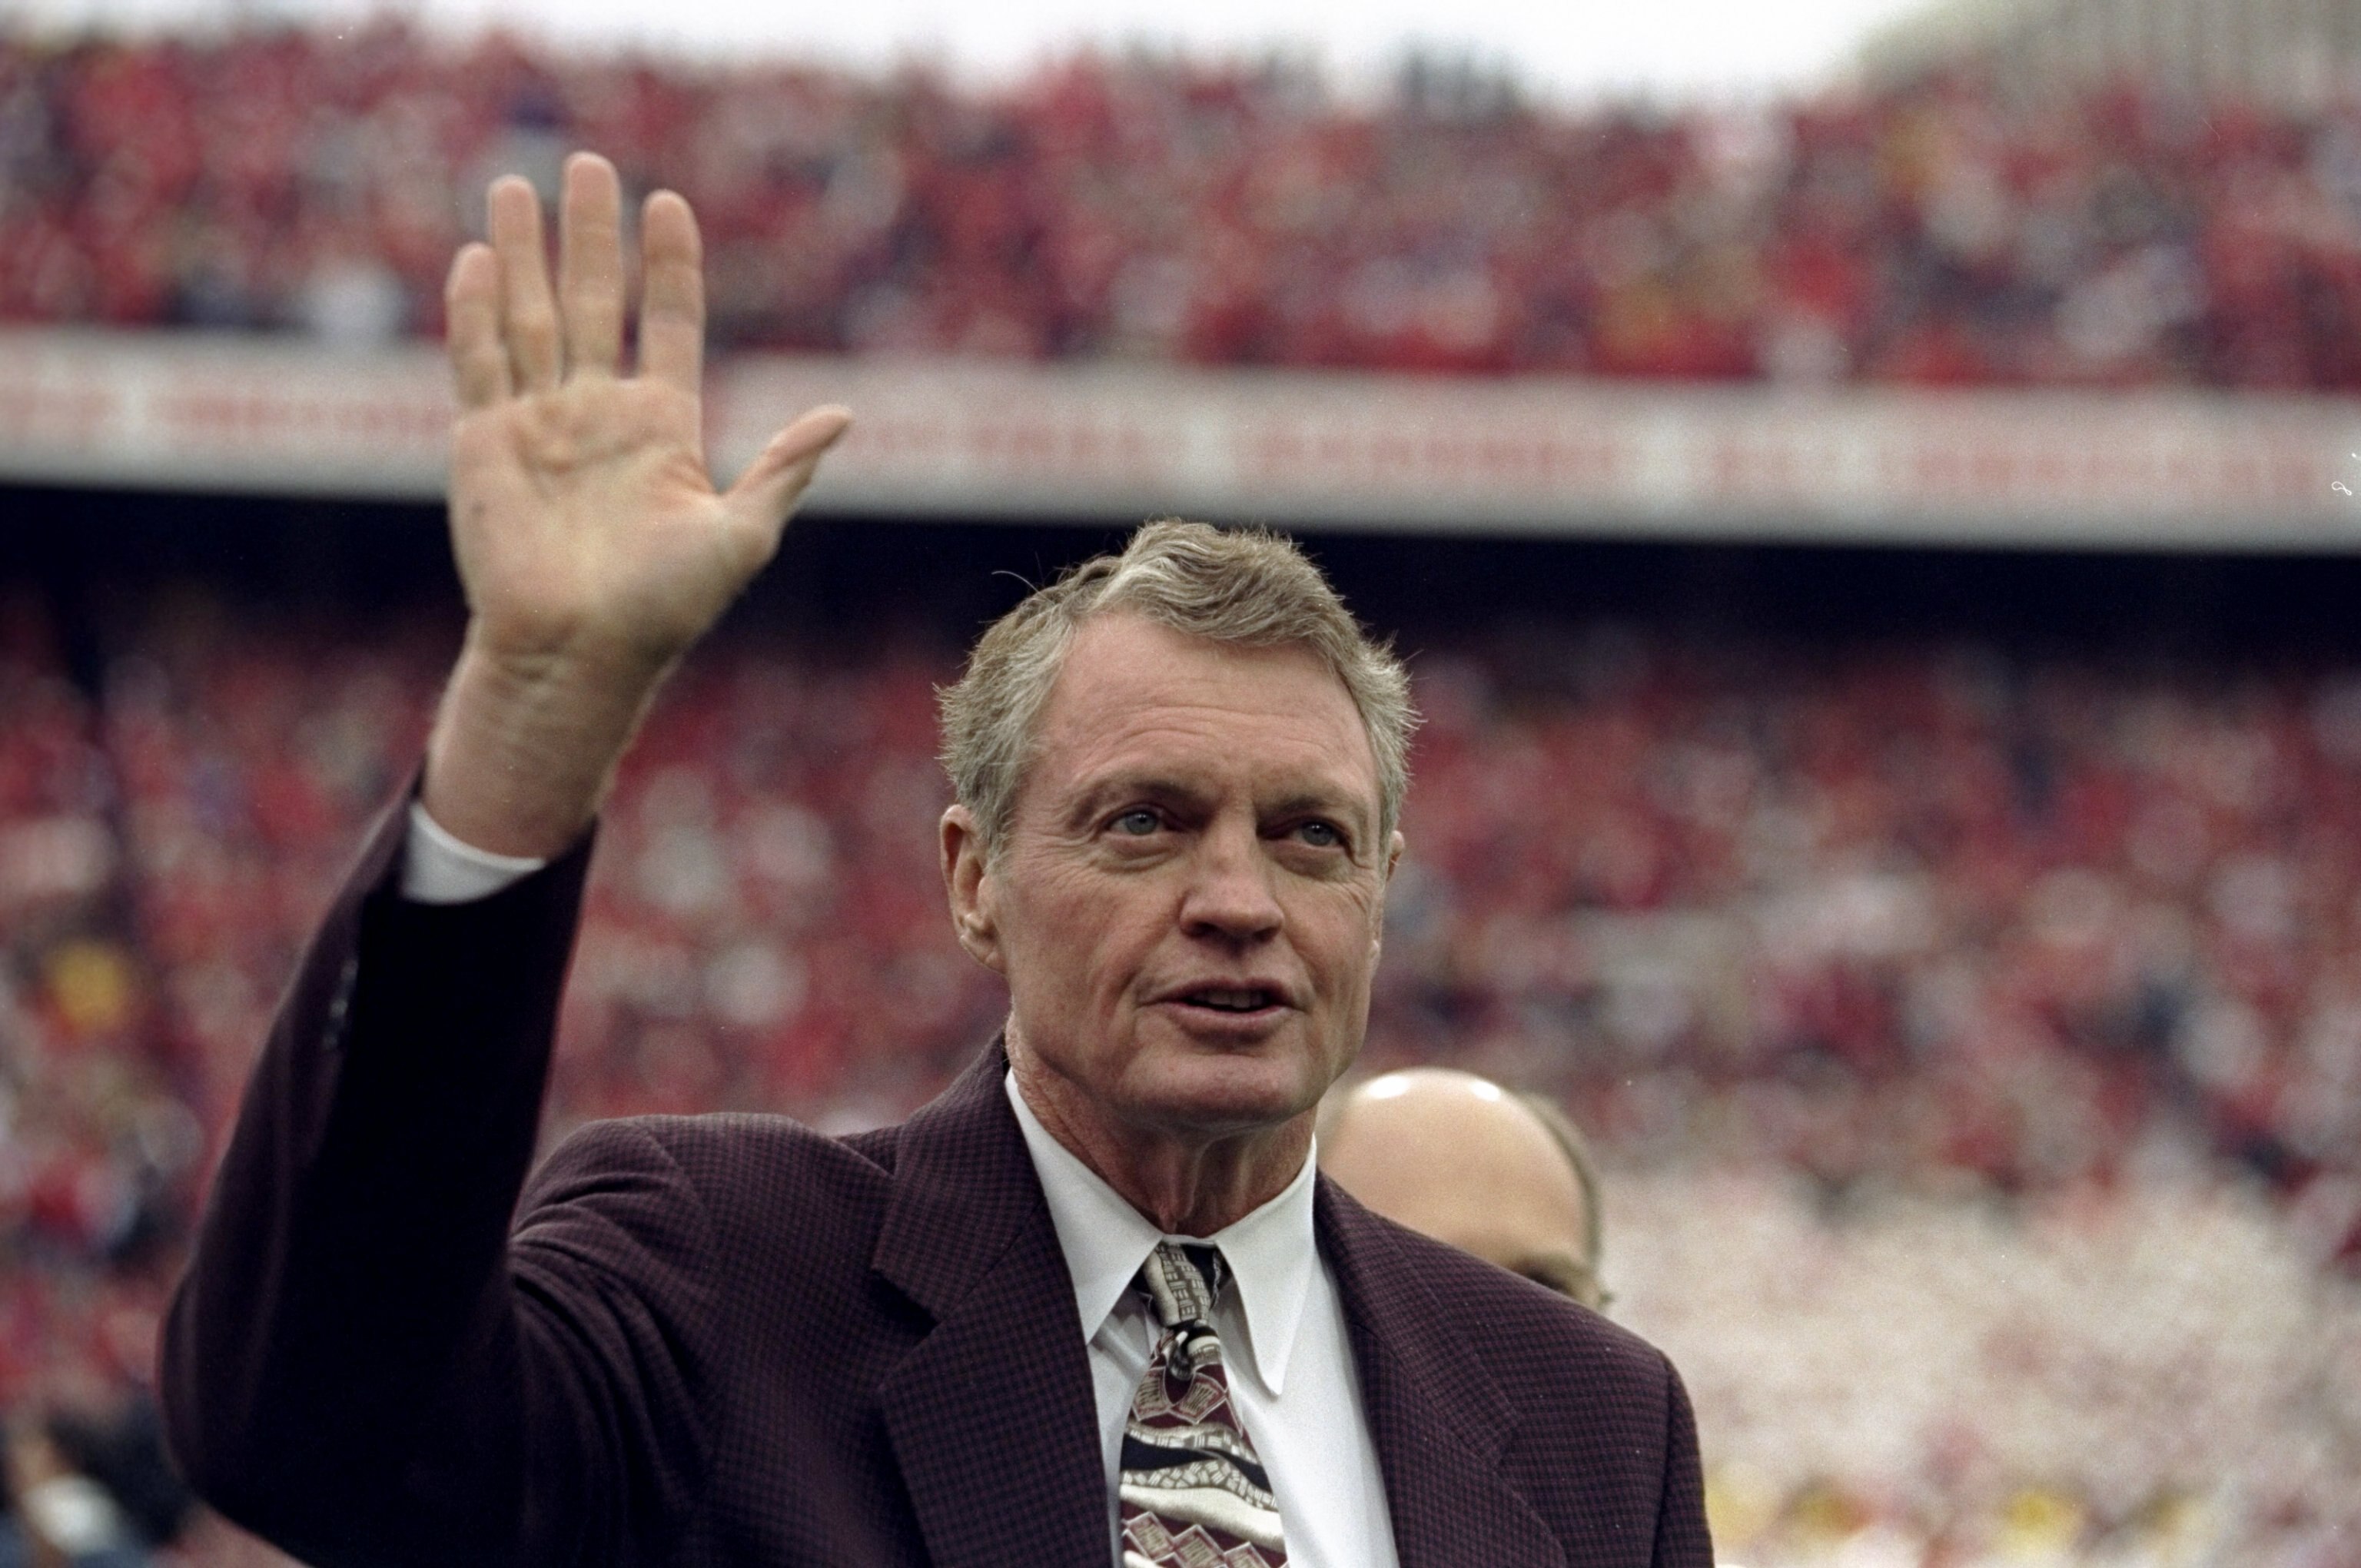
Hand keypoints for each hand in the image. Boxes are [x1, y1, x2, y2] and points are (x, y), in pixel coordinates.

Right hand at [424, 153, 848, 855]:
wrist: (580, 655)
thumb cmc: (664, 608)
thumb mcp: (741, 534)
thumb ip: (782, 469)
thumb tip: (843, 415)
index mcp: (663, 428)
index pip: (670, 323)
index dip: (669, 265)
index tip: (668, 205)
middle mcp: (599, 414)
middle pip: (594, 301)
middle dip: (590, 235)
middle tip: (589, 165)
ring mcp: (539, 424)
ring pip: (530, 315)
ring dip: (524, 250)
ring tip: (516, 183)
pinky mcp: (484, 443)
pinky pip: (479, 362)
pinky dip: (476, 309)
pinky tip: (478, 257)